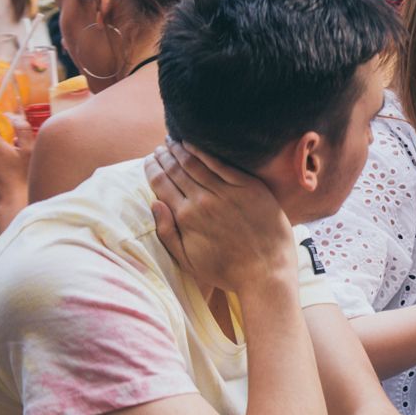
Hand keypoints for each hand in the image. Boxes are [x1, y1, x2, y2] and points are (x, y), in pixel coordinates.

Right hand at [145, 141, 295, 295]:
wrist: (266, 272)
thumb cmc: (225, 271)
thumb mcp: (187, 260)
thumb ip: (166, 232)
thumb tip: (154, 204)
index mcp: (185, 218)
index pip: (162, 184)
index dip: (152, 169)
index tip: (149, 160)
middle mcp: (203, 201)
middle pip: (177, 170)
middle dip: (165, 156)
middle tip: (160, 148)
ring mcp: (227, 192)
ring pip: (196, 163)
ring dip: (181, 150)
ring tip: (173, 142)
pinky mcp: (249, 187)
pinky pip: (223, 164)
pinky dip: (205, 151)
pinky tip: (195, 143)